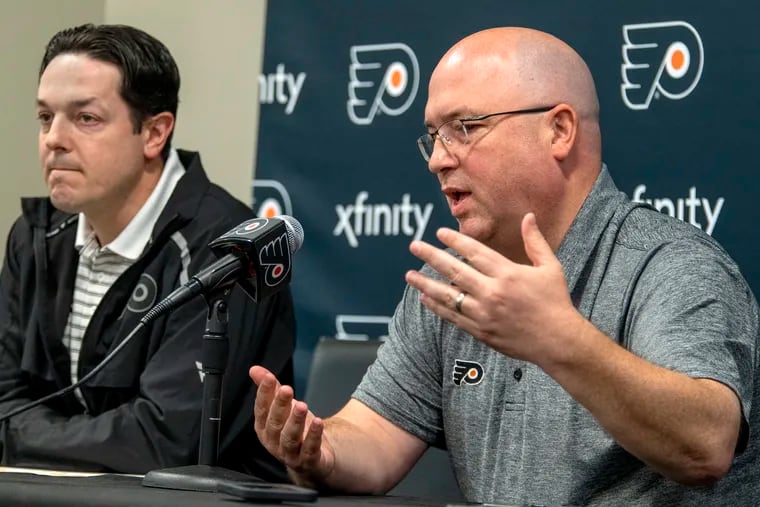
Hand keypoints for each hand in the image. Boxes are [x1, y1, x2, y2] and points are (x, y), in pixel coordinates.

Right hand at [249, 366, 334, 485]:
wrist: (311, 459)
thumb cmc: (294, 429)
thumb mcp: (282, 407)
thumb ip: (270, 389)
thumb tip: (254, 369)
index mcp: (264, 428)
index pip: (261, 409)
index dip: (264, 393)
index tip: (269, 377)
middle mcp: (274, 442)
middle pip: (275, 423)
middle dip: (280, 405)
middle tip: (286, 389)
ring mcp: (290, 454)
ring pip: (289, 438)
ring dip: (295, 421)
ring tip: (301, 405)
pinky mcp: (308, 461)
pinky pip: (310, 449)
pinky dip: (313, 436)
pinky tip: (318, 422)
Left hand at [404, 213, 583, 365]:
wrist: (558, 341)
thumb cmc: (555, 302)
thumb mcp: (550, 267)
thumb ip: (535, 241)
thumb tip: (528, 216)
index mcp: (508, 273)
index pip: (475, 252)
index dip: (455, 240)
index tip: (439, 232)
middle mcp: (493, 292)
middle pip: (455, 271)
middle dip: (431, 256)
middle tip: (414, 246)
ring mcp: (484, 313)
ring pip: (448, 296)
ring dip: (426, 284)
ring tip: (409, 275)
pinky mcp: (481, 331)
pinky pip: (453, 317)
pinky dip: (437, 307)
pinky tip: (425, 297)